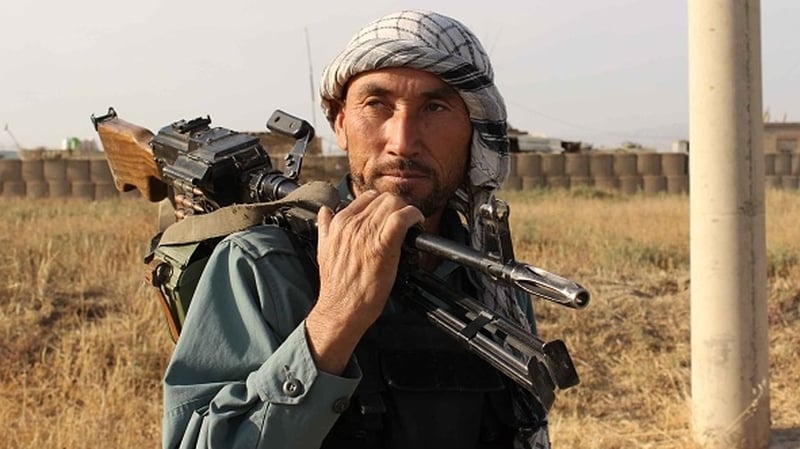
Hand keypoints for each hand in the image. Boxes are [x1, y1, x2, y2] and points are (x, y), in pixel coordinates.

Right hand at [305, 190, 423, 373]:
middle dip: (397, 206)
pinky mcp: (383, 245)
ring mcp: (368, 234)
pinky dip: (413, 215)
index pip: (367, 198)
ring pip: (393, 204)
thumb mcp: (323, 249)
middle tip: (404, 220)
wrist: (341, 308)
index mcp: (340, 223)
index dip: (383, 204)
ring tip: (411, 223)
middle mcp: (353, 224)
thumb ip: (325, 228)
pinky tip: (417, 222)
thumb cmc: (336, 285)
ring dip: (407, 210)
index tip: (390, 214)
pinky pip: (401, 218)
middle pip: (384, 199)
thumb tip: (325, 212)